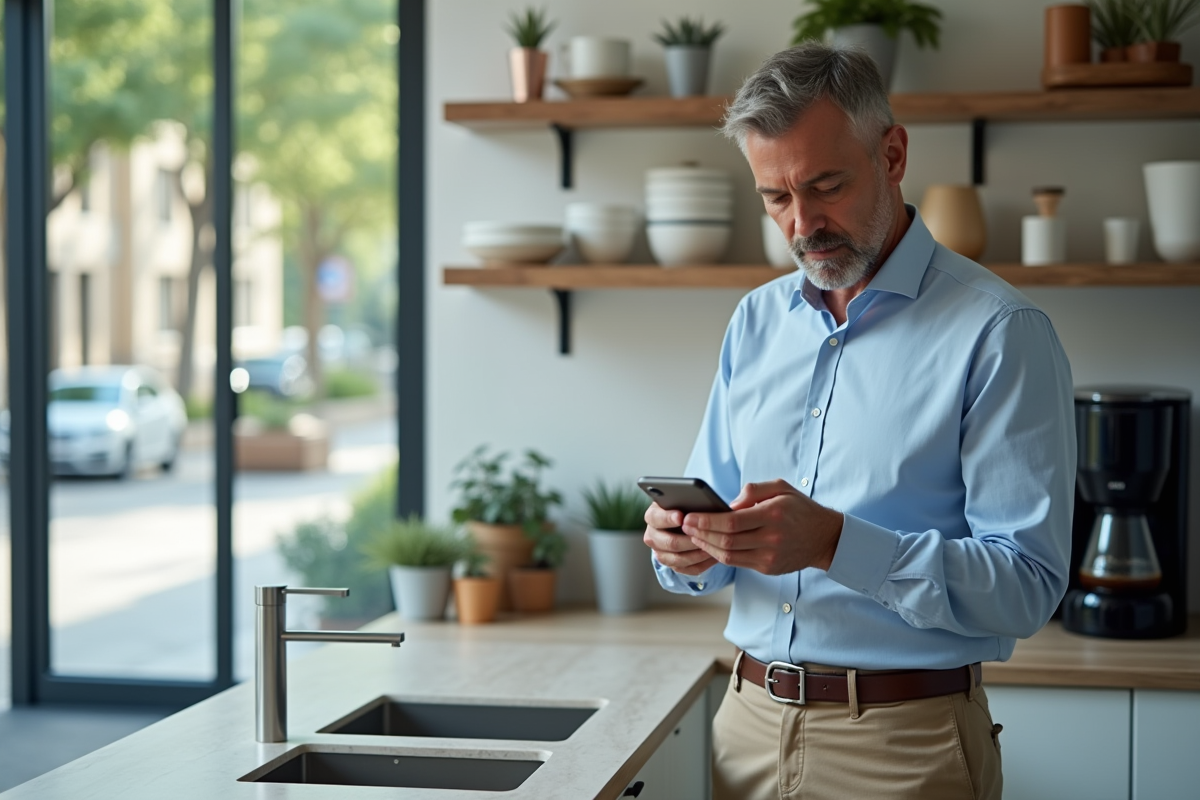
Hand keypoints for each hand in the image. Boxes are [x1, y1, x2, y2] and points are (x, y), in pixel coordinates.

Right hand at [644, 503, 718, 575]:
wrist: (682, 523)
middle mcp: (652, 536)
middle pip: (669, 542)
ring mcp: (661, 553)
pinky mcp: (672, 565)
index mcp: (652, 517)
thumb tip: (697, 502)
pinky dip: (702, 563)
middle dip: (689, 540)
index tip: (681, 517)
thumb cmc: (684, 506)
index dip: (668, 518)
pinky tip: (714, 556)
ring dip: (697, 553)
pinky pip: (688, 569)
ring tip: (713, 547)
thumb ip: (684, 499)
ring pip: (679, 558)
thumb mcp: (680, 499)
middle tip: (704, 535)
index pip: (656, 518)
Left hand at [682, 480, 843, 574]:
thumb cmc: (799, 508)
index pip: (732, 522)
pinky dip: (720, 555)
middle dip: (701, 534)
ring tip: (693, 536)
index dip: (707, 521)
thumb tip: (728, 503)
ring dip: (707, 546)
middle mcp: (771, 538)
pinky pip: (738, 563)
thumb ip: (753, 490)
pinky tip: (710, 545)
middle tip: (685, 526)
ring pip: (729, 556)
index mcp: (772, 515)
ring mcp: (770, 556)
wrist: (824, 538)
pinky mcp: (768, 568)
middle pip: (727, 541)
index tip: (690, 517)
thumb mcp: (781, 487)